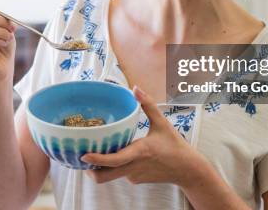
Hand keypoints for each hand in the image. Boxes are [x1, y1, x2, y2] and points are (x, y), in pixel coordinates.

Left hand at [82, 86, 202, 186]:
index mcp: (139, 152)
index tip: (83, 155)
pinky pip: (119, 173)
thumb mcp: (162, 122)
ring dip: (100, 166)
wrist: (186, 169)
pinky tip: (117, 152)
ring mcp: (133, 176)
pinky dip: (114, 165)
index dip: (97, 159)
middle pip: (104, 177)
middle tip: (80, 155)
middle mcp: (133, 167)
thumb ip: (148, 104)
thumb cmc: (174, 145)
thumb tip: (135, 87)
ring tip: (94, 151)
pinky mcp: (135, 180)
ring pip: (110, 175)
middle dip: (89, 170)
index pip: (114, 160)